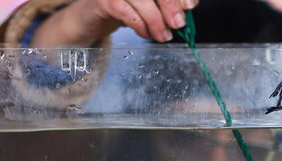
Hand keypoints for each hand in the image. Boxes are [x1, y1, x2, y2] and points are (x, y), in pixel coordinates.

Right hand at [31, 0, 197, 46]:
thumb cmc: (123, 8)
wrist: (91, 18)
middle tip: (179, 24)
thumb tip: (187, 9)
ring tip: (163, 36)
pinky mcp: (103, 0)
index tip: (190, 6)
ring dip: (156, 21)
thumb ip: (165, 5)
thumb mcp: (148, 5)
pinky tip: (146, 34)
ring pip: (142, 1)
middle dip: (170, 6)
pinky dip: (140, 25)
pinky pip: (126, 12)